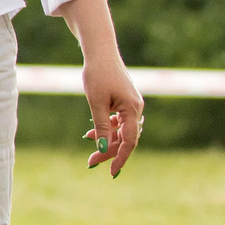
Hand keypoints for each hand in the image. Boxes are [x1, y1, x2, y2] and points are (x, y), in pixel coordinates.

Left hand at [80, 53, 143, 177]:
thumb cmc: (97, 75)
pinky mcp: (124, 102)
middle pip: (125, 138)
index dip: (120, 158)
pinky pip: (118, 122)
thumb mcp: (96, 103)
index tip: (111, 172)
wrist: (100, 52)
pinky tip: (91, 133)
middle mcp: (136, 108)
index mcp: (132, 109)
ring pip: (121, 131)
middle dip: (109, 151)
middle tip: (90, 163)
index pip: (130, 141)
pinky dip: (107, 129)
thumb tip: (103, 149)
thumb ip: (102, 127)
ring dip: (107, 141)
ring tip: (89, 146)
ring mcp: (131, 105)